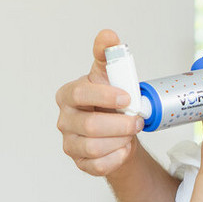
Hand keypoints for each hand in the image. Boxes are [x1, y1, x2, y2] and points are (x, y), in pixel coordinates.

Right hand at [56, 29, 144, 176]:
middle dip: (120, 124)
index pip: (80, 95)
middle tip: (138, 120)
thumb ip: (108, 54)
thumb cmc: (112, 100)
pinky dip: (116, 158)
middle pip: (90, 126)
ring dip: (120, 140)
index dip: (105, 97)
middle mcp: (65, 120)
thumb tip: (108, 35)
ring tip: (130, 133)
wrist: (119, 128)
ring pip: (94, 148)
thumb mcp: (112, 75)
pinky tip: (124, 149)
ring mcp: (70, 143)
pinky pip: (98, 166)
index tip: (128, 98)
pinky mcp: (80, 163)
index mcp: (69, 95)